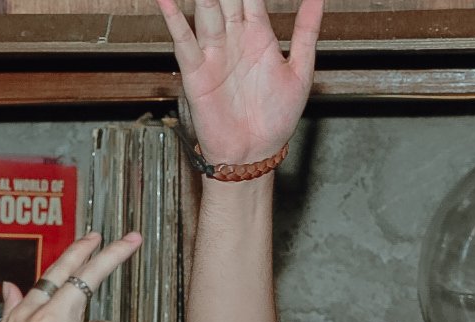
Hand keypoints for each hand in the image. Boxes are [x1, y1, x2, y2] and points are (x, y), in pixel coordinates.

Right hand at [156, 0, 321, 166]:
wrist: (256, 153)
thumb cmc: (277, 118)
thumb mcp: (301, 71)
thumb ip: (307, 31)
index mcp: (258, 34)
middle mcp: (233, 38)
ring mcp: (214, 52)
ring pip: (205, 9)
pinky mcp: (197, 71)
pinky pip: (183, 40)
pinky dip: (174, 19)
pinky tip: (167, 0)